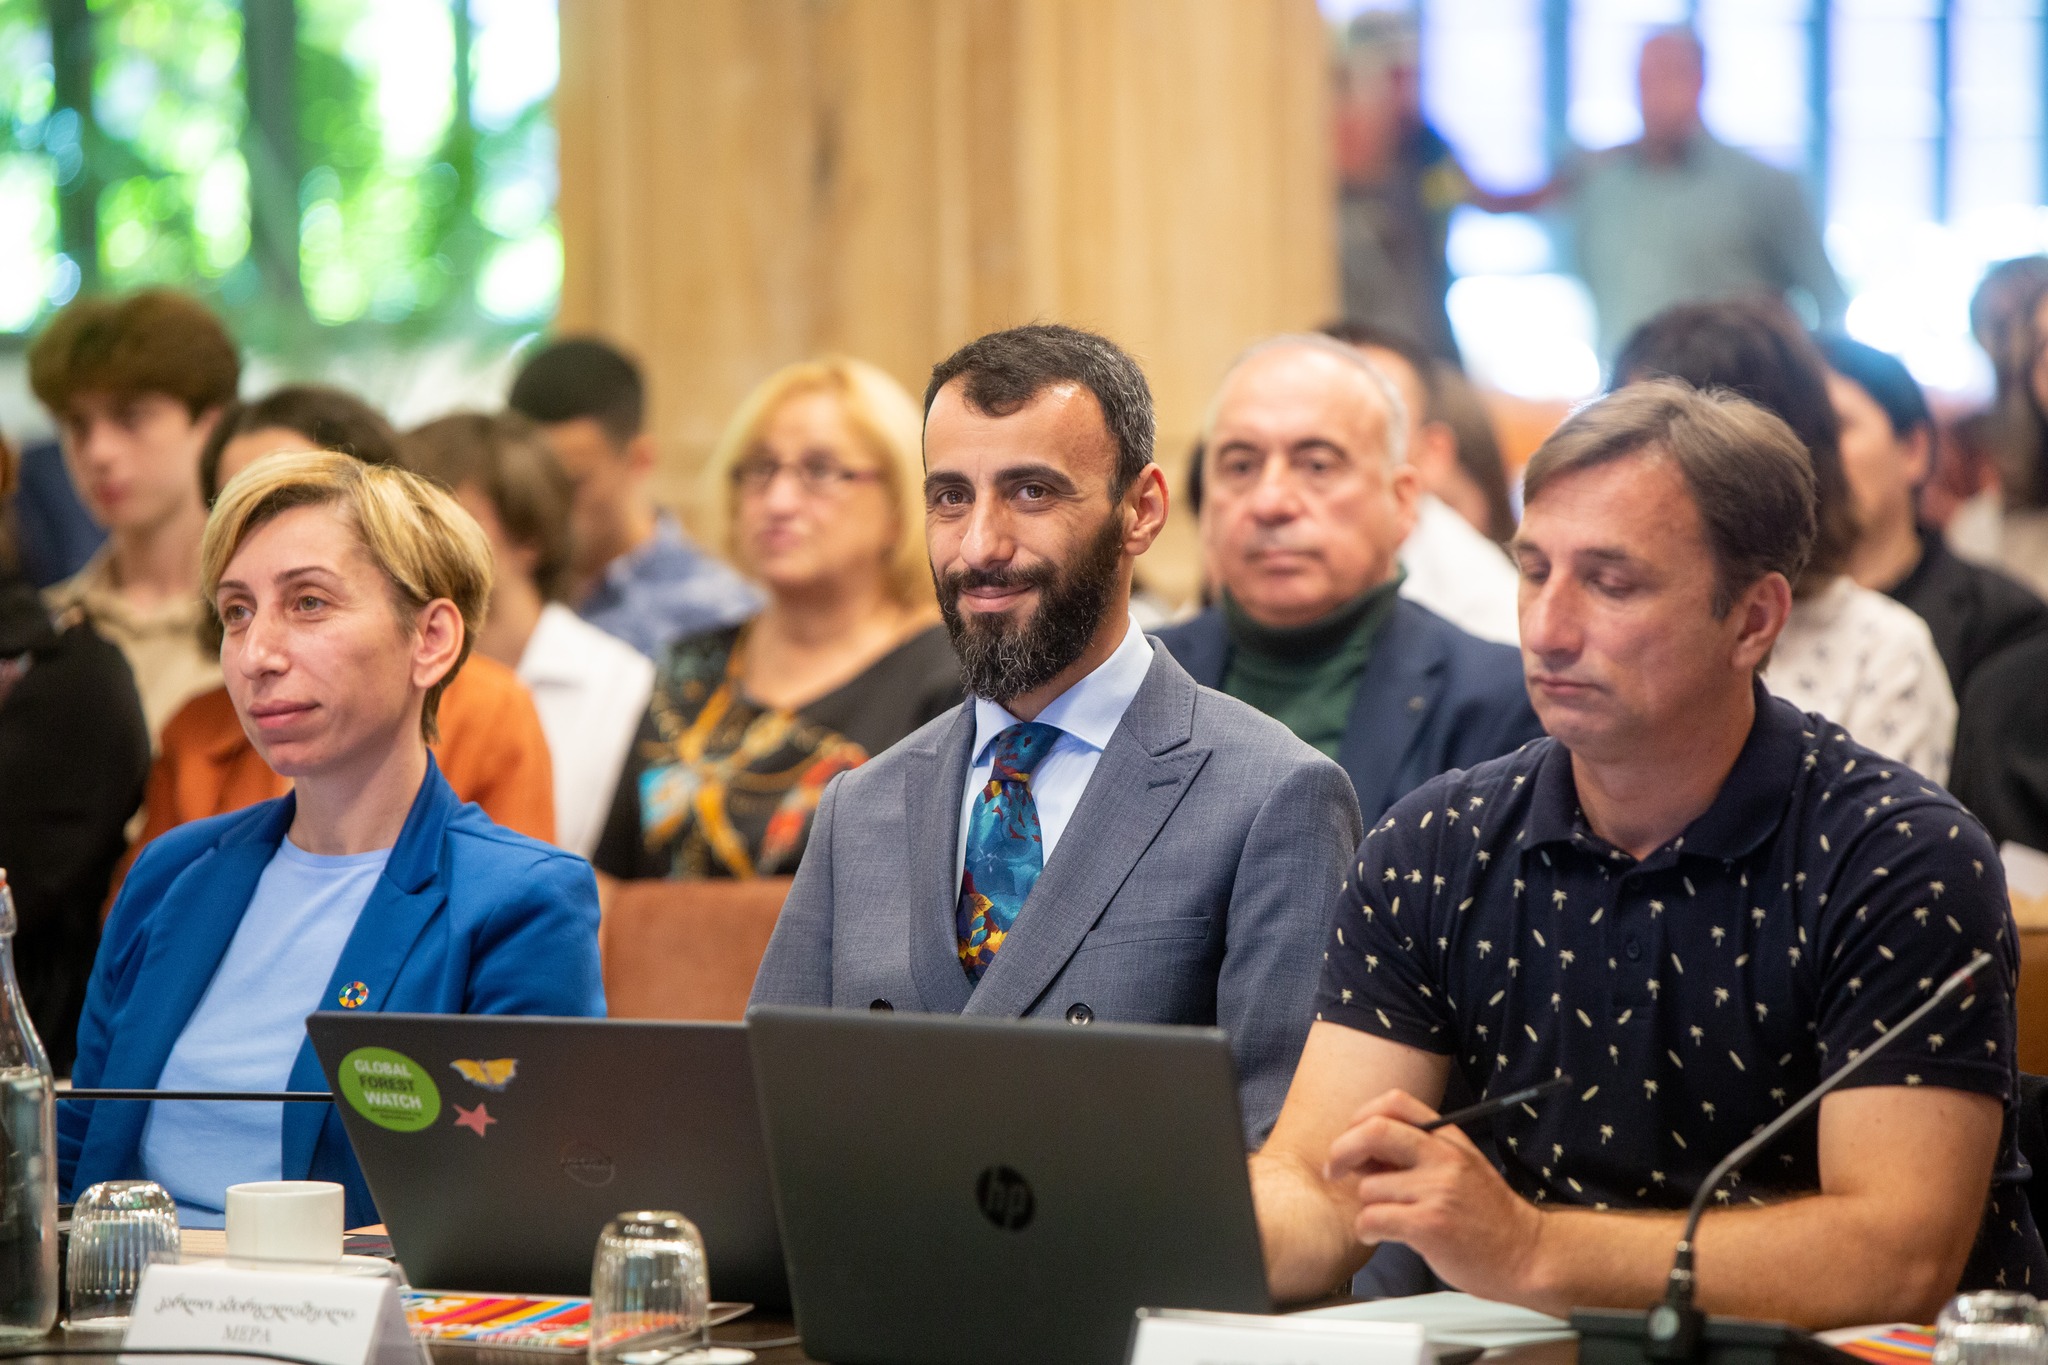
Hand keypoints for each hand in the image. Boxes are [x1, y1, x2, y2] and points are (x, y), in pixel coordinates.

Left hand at [1325, 1088, 1547, 1302]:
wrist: (1525, 1254)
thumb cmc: (1487, 1215)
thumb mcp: (1460, 1166)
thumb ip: (1418, 1152)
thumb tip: (1362, 1150)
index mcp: (1448, 1138)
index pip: (1395, 1102)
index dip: (1361, 1117)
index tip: (1352, 1139)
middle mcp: (1443, 1157)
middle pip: (1374, 1131)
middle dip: (1342, 1150)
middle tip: (1335, 1169)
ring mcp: (1437, 1190)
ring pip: (1369, 1187)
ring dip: (1366, 1205)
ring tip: (1386, 1218)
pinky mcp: (1429, 1225)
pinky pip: (1371, 1219)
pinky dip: (1365, 1230)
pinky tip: (1379, 1234)